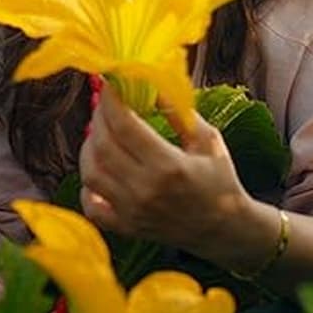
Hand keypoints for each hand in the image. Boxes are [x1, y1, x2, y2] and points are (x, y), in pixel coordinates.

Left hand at [77, 83, 253, 255]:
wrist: (225, 229)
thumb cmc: (220, 180)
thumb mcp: (208, 140)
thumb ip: (180, 112)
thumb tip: (151, 84)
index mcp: (169, 166)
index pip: (125, 125)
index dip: (111, 100)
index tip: (111, 83)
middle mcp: (145, 190)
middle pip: (103, 145)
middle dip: (99, 117)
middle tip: (106, 104)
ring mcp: (132, 212)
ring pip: (91, 172)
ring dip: (89, 146)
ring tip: (101, 132)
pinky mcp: (126, 227)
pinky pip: (91, 206)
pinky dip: (88, 185)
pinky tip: (99, 168)